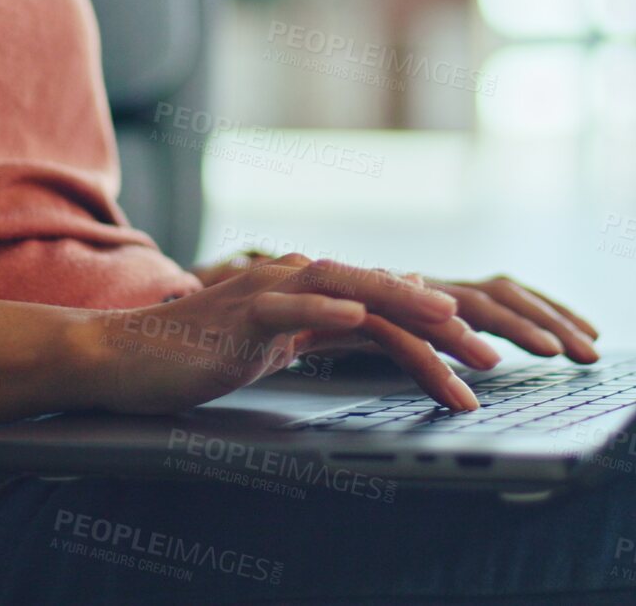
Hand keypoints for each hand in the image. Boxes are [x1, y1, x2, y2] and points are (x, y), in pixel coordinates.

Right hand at [200, 254, 599, 364]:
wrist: (130, 356)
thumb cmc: (202, 355)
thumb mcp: (279, 345)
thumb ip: (324, 332)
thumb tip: (372, 332)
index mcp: (319, 289)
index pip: (400, 304)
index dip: (451, 328)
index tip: (497, 358)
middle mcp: (306, 278)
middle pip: (396, 293)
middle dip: (455, 326)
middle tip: (505, 358)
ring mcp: (276, 290)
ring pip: (360, 294)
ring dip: (415, 317)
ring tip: (462, 342)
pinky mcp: (245, 311)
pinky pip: (296, 305)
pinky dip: (330, 309)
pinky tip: (364, 318)